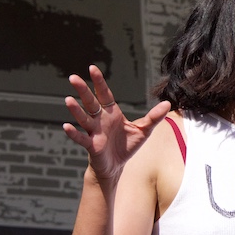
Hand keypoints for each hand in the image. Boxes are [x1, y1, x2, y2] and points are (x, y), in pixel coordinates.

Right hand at [63, 65, 171, 181]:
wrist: (116, 166)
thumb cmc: (127, 146)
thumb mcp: (143, 130)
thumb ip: (154, 117)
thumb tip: (168, 104)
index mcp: (112, 113)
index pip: (104, 94)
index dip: (99, 82)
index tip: (92, 68)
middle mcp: (100, 120)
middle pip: (90, 102)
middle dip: (83, 90)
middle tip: (73, 77)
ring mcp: (94, 132)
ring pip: (84, 118)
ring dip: (76, 110)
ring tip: (68, 99)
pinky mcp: (92, 146)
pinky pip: (81, 139)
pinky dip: (74, 133)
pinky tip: (66, 126)